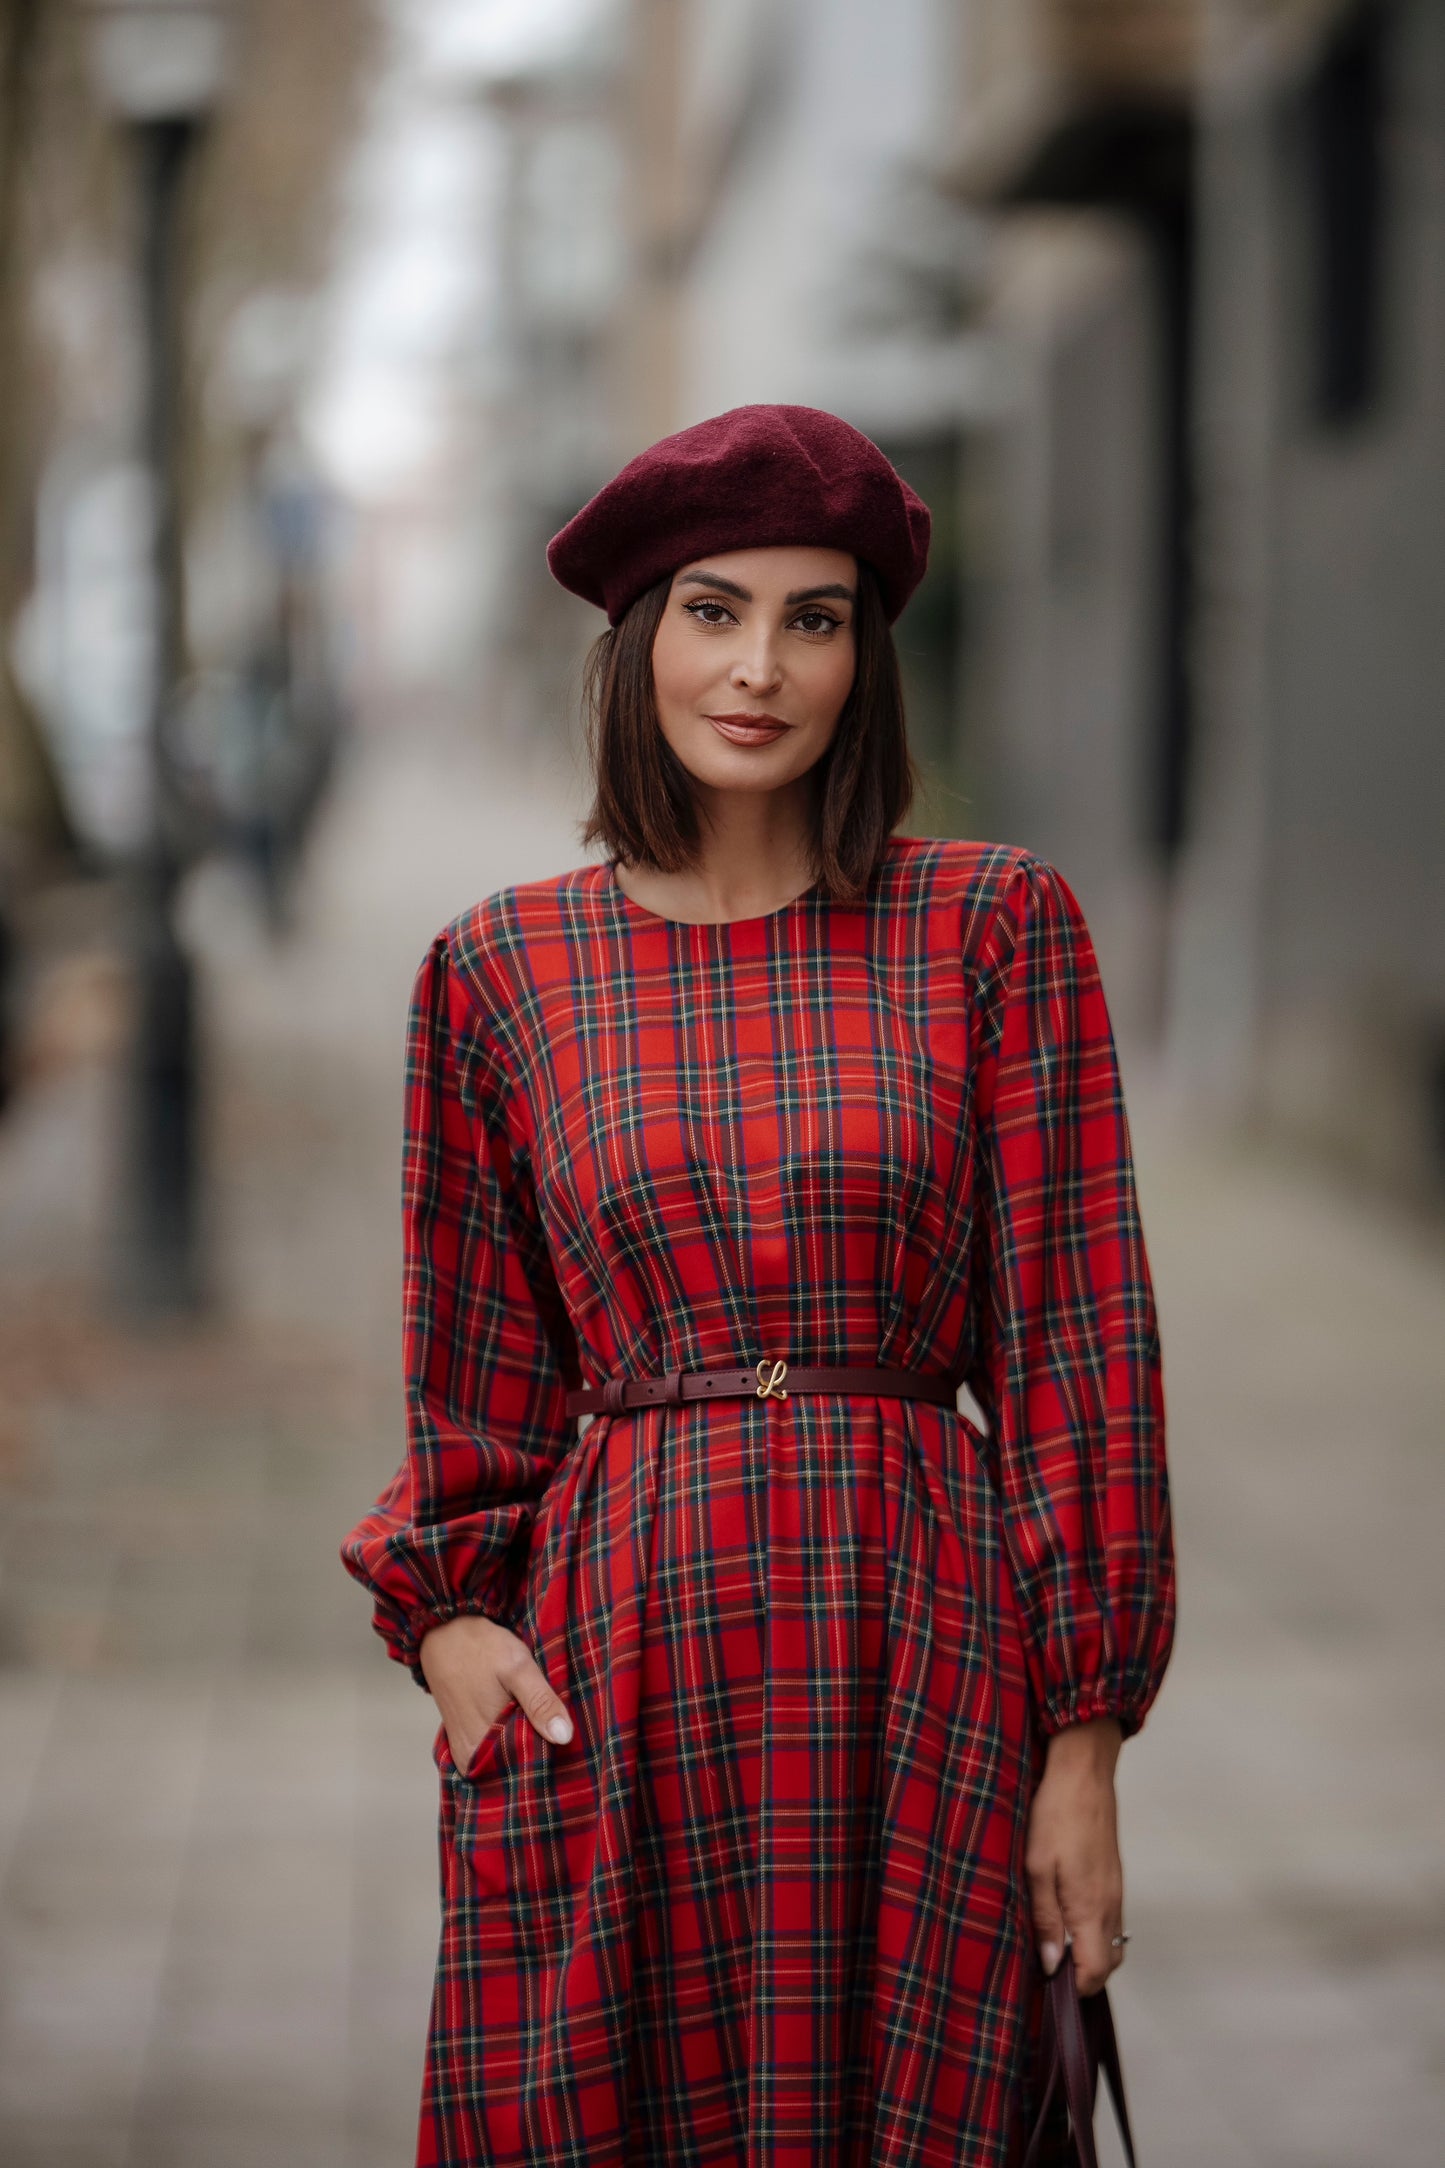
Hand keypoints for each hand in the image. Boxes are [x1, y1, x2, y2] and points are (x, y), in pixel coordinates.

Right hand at [419, 1613, 572, 1773]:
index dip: (548, 1756)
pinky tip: (521, 1719)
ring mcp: (465, 1749)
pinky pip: (493, 1749)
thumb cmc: (481, 1648)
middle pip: (515, 1766)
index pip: (525, 1769)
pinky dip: (509, 1737)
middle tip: (556, 1727)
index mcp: (480, 1746)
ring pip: (505, 1758)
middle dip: (537, 1750)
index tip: (565, 1741)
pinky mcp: (463, 1739)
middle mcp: (469, 1756)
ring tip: (538, 1720)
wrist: (444, 1632)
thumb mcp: (517, 1668)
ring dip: (524, 1743)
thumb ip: (540, 1702)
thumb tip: (564, 1736)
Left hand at [1025, 1715, 1123, 1994]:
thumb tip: (1050, 1964)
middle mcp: (1111, 1907)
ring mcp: (1116, 1892)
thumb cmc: (1055, 1818)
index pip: (1096, 1972)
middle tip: (1048, 1968)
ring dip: (1090, 1954)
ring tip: (1056, 1945)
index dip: (1074, 1988)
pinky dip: (1095, 1932)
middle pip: (1109, 1964)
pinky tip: (1068, 1918)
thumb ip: (1046, 1920)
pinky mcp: (1114, 1878)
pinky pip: (1111, 1920)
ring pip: (1112, 1942)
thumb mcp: (1037, 1868)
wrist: (1084, 1775)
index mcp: (1091, 1909)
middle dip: (1083, 1976)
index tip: (1047, 1985)